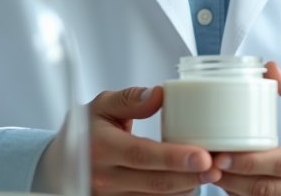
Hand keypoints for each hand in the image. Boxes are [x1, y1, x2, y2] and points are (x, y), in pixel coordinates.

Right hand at [84, 85, 221, 195]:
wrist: (64, 160)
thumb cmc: (89, 129)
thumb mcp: (103, 105)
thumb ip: (131, 98)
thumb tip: (159, 94)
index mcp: (100, 147)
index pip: (141, 154)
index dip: (173, 157)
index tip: (203, 155)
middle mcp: (104, 177)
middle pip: (154, 182)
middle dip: (189, 175)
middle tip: (217, 166)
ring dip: (186, 186)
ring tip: (210, 173)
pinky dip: (175, 194)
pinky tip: (190, 182)